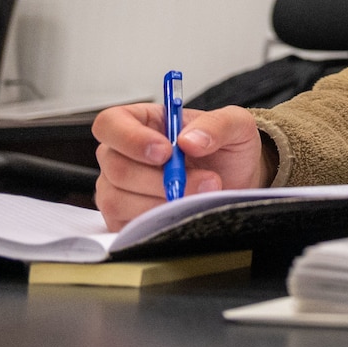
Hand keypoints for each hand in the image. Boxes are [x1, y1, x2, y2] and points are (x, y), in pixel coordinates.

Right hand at [91, 104, 269, 230]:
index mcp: (142, 122)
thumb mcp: (236, 125)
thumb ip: (217, 125)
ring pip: (118, 199)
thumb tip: (189, 140)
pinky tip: (184, 210)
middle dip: (162, 178)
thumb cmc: (228, 151)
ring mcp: (117, 188)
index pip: (110, 123)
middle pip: (116, 167)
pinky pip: (127, 224)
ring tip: (201, 193)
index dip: (131, 138)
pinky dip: (160, 220)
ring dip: (165, 201)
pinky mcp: (122, 218)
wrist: (236, 183)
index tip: (165, 151)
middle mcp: (121, 154)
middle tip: (205, 179)